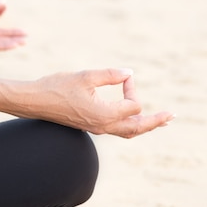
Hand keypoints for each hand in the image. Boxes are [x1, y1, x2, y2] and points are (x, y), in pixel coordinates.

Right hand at [29, 69, 173, 138]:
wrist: (34, 101)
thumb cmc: (57, 87)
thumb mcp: (86, 76)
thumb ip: (110, 75)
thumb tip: (129, 74)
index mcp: (104, 115)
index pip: (133, 105)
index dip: (131, 87)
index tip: (122, 77)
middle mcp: (103, 126)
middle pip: (137, 128)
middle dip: (155, 121)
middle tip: (172, 116)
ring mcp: (97, 128)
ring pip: (128, 132)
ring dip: (145, 126)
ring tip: (160, 122)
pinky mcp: (91, 126)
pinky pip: (117, 130)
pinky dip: (131, 126)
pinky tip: (135, 121)